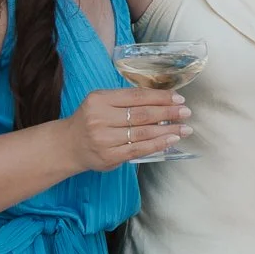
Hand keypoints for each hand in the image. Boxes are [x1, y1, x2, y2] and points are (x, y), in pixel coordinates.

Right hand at [64, 86, 190, 170]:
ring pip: (143, 133)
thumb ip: (126, 99)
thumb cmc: (90, 120)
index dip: (160, 97)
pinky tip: (171, 140)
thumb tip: (162, 99)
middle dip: (168, 112)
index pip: (136, 96)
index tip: (178, 97)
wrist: (68, 145)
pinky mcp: (109, 156)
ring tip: (184, 127)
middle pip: (142, 114)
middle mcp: (101, 119)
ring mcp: (105, 139)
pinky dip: (158, 144)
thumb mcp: (101, 102)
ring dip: (168, 129)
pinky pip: (139, 149)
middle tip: (186, 111)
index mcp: (100, 100)